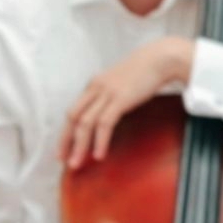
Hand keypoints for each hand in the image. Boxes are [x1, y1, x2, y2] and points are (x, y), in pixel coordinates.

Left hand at [63, 36, 190, 169]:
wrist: (160, 58)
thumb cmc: (143, 72)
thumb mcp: (119, 83)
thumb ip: (109, 97)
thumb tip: (106, 116)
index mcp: (92, 86)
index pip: (72, 112)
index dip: (65, 132)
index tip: (62, 150)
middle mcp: (94, 89)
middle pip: (72, 118)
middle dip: (66, 141)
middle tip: (63, 160)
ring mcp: (106, 93)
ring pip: (85, 123)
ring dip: (80, 146)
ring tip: (77, 164)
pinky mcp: (120, 99)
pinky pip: (104, 123)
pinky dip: (100, 140)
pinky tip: (98, 154)